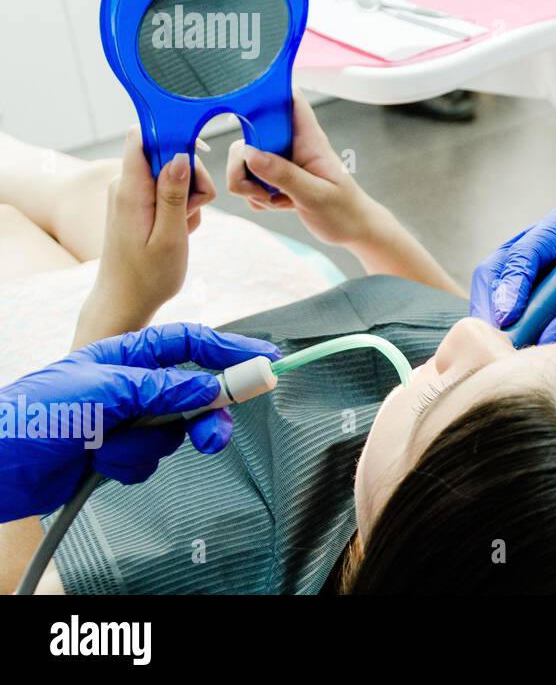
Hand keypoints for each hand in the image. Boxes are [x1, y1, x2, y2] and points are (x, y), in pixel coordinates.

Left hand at [0, 323, 280, 520]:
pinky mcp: (117, 450)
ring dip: (152, 444)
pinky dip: (133, 463)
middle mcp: (131, 382)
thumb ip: (163, 388)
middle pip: (193, 390)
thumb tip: (209, 389)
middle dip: (206, 413)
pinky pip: (151, 456)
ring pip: (174, 428)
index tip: (265, 361)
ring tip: (121, 450)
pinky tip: (101, 463)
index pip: (191, 343)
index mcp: (126, 352)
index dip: (231, 349)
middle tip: (216, 433)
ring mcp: (125, 417)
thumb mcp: (105, 392)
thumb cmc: (37, 415)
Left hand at [83, 130, 215, 332]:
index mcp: (130, 189)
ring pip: (173, 174)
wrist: (125, 301)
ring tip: (184, 228)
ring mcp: (131, 193)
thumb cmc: (148, 276)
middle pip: (168, 155)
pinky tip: (179, 230)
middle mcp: (126, 184)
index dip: (171, 131)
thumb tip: (180, 156)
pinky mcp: (138, 203)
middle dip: (192, 177)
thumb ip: (174, 194)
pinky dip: (181, 207)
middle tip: (192, 212)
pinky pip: (168, 191)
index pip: (142, 135)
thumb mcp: (170, 237)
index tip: (197, 148)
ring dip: (189, 197)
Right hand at [226, 92, 376, 247]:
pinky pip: (249, 183)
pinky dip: (256, 198)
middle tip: (260, 187)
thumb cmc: (344, 210)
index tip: (243, 105)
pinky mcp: (274, 179)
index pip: (289, 99)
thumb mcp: (316, 195)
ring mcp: (281, 162)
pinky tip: (279, 205)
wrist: (352, 230)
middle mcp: (291, 145)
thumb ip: (285, 175)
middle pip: (249, 134)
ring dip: (250, 186)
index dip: (266, 91)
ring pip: (244, 162)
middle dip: (243, 164)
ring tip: (277, 200)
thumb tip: (250, 154)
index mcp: (308, 139)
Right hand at [470, 207, 555, 354]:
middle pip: (495, 272)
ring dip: (495, 325)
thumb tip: (548, 336)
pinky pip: (500, 317)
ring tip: (507, 352)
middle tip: (501, 342)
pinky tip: (512, 354)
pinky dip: (502, 336)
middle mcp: (537, 248)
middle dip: (495, 307)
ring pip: (491, 297)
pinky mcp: (524, 303)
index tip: (511, 316)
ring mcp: (527, 276)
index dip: (512, 283)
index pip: (524, 252)